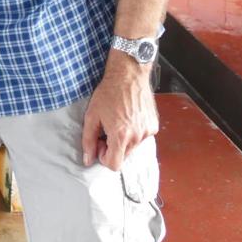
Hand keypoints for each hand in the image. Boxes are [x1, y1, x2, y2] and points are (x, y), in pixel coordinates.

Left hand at [80, 54, 158, 170]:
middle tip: (107, 130)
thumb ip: (88, 140)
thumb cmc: (108, 93)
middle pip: (124, 157)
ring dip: (124, 140)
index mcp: (121, 136)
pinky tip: (128, 117)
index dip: (104, 157)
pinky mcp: (154, 126)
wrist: (128, 76)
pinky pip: (142, 138)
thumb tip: (87, 160)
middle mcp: (137, 137)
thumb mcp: (92, 116)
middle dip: (113, 148)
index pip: (114, 165)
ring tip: (118, 121)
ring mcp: (148, 132)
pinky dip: (134, 133)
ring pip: (133, 148)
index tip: (100, 143)